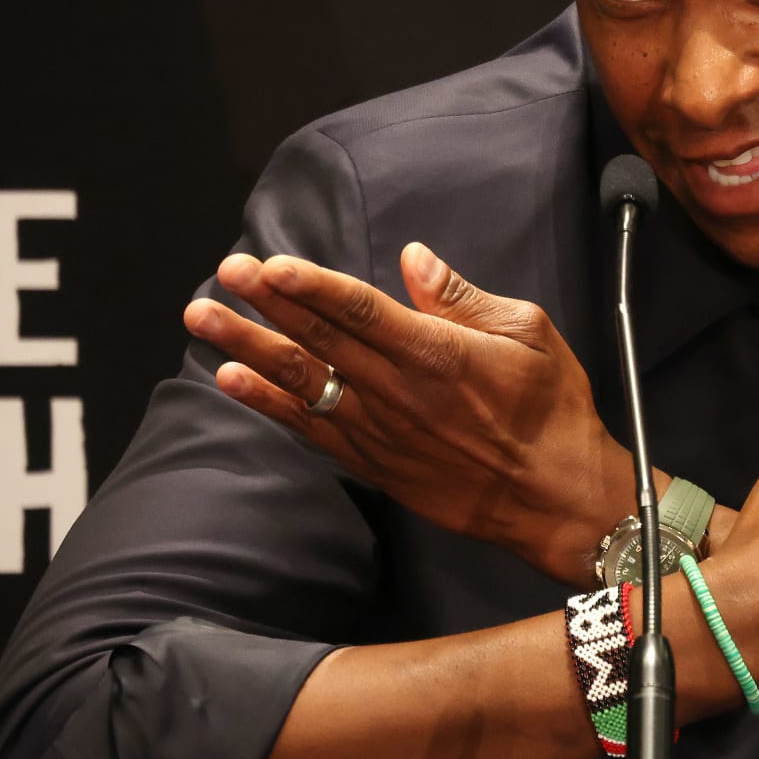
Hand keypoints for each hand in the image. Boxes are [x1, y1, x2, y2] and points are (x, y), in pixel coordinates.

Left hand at [184, 244, 629, 585]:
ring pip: (302, 382)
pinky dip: (267, 403)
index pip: (360, 310)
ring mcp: (380, 432)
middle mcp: (399, 393)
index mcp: (437, 353)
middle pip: (318, 340)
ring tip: (203, 317)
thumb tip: (413, 259)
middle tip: (226, 272)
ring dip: (247, 346)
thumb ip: (461, 296)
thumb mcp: (527, 333)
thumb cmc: (552, 411)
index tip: (272, 265)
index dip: (312, 286)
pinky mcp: (374, 464)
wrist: (555, 498)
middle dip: (266, 303)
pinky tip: (232, 378)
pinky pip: (309, 428)